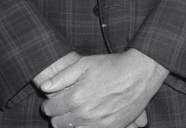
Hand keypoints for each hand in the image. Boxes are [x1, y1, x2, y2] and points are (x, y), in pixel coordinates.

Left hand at [40, 49, 168, 127]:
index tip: (54, 100)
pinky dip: (86, 127)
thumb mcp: (85, 63)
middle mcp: (85, 114)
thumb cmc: (112, 66)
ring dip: (71, 123)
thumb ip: (61, 77)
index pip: (50, 110)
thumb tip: (44, 88)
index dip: (49, 104)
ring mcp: (98, 124)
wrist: (141, 73)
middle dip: (58, 115)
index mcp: (76, 98)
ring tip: (79, 110)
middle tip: (65, 106)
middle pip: (58, 124)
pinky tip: (90, 117)